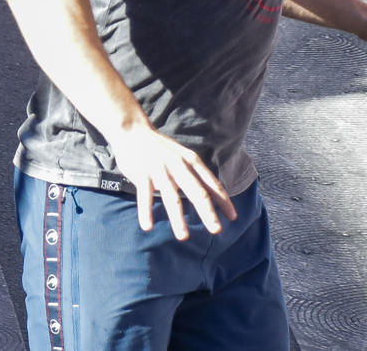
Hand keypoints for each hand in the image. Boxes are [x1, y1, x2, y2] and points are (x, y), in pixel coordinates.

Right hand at [105, 122, 236, 239]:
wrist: (133, 130)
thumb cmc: (160, 146)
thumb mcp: (182, 155)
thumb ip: (194, 172)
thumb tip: (210, 192)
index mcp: (191, 161)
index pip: (212, 184)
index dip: (223, 201)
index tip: (233, 217)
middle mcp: (178, 166)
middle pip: (196, 193)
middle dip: (207, 213)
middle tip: (216, 231)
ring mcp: (159, 170)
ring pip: (171, 198)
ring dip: (178, 219)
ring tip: (183, 237)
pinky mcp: (141, 174)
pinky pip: (144, 196)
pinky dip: (146, 212)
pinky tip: (147, 227)